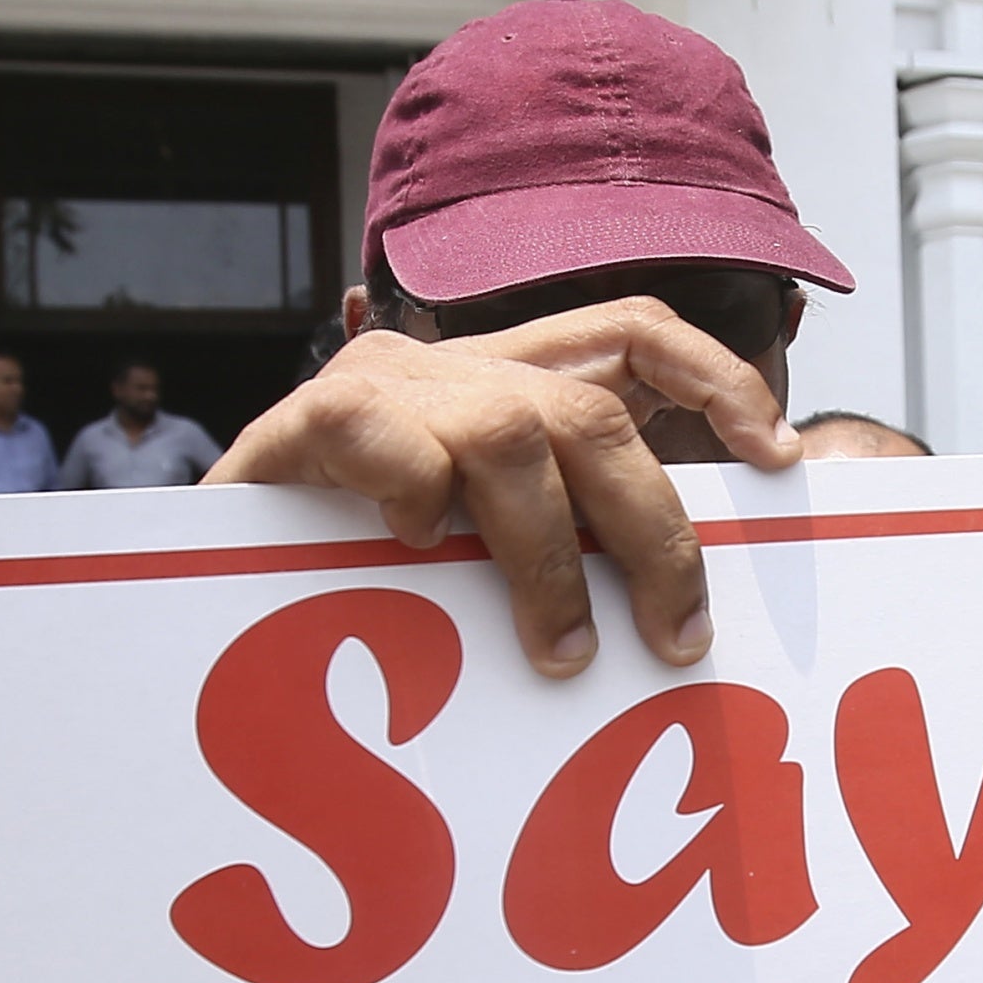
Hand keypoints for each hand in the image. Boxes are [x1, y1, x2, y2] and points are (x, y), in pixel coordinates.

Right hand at [211, 300, 800, 676]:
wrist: (204, 555)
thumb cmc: (353, 564)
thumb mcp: (475, 544)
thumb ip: (559, 539)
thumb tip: (678, 610)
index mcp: (510, 380)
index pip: (634, 332)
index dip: (716, 377)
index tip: (778, 454)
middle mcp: (458, 364)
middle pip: (596, 412)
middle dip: (654, 529)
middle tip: (678, 637)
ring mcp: (389, 384)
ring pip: (517, 436)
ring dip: (551, 556)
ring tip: (561, 650)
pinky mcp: (312, 418)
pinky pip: (393, 440)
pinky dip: (420, 496)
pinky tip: (417, 550)